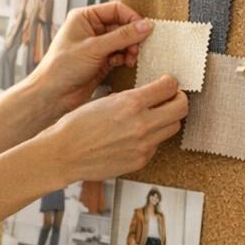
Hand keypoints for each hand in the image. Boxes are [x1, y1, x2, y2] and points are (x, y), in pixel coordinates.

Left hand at [28, 3, 152, 114]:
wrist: (51, 96)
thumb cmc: (61, 68)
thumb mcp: (94, 48)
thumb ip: (121, 36)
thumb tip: (145, 26)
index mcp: (84, 17)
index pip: (115, 9)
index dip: (132, 18)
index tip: (144, 29)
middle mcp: (91, 29)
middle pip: (122, 25)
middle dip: (132, 36)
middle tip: (137, 48)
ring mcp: (96, 46)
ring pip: (122, 41)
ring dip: (130, 49)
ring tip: (131, 58)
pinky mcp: (100, 61)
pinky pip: (119, 55)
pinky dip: (124, 59)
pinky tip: (124, 65)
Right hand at [46, 76, 187, 182]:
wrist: (63, 154)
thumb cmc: (76, 126)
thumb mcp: (104, 101)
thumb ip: (129, 98)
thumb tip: (145, 96)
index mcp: (131, 103)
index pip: (170, 86)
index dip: (170, 83)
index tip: (167, 84)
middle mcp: (142, 124)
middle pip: (181, 108)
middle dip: (178, 100)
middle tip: (171, 99)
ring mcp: (143, 145)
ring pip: (173, 128)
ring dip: (167, 120)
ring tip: (155, 118)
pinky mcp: (140, 161)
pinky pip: (156, 146)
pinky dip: (151, 139)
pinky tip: (136, 137)